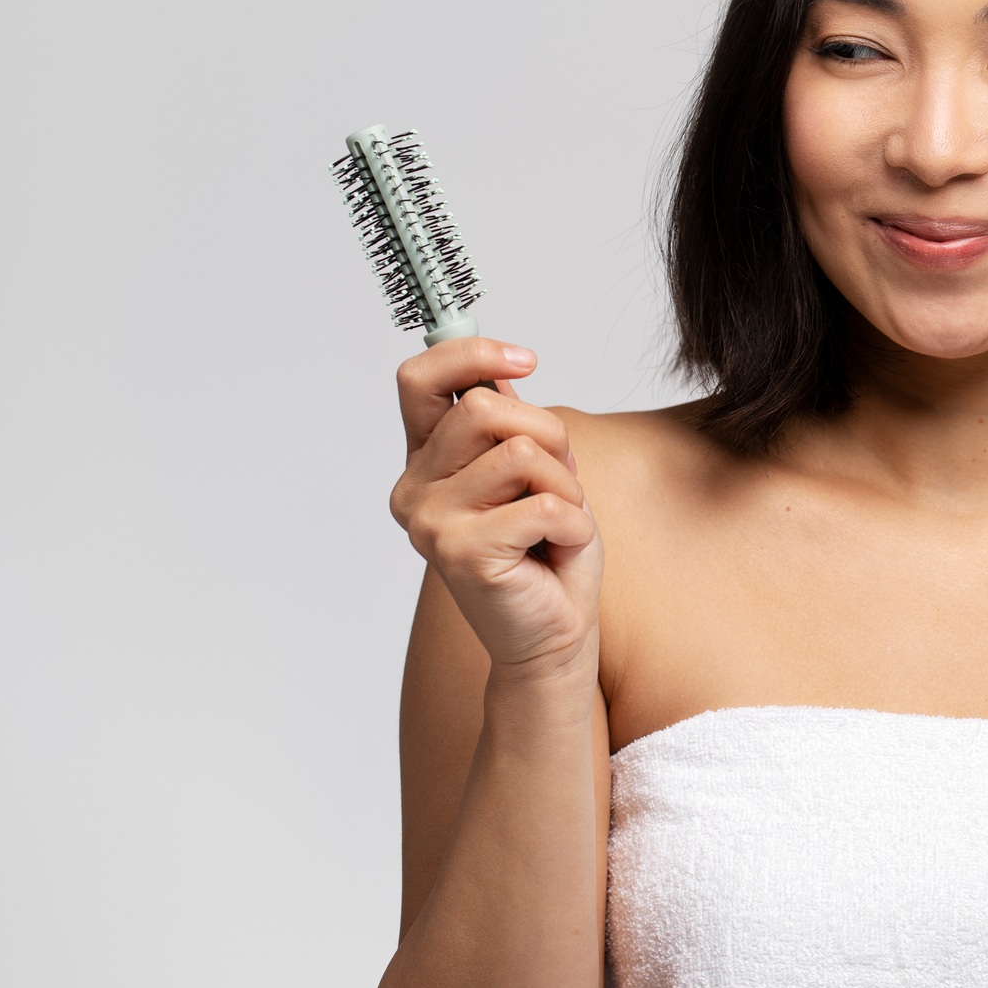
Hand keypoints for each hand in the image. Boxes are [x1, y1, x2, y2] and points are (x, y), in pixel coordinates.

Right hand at [387, 337, 603, 682]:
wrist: (553, 634)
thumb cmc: (548, 551)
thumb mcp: (536, 470)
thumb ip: (511, 424)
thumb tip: (502, 365)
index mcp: (426, 461)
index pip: (420, 379)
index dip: (471, 353)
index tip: (525, 359)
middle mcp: (415, 488)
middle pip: (485, 407)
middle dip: (547, 434)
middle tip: (558, 480)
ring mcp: (430, 521)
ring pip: (520, 452)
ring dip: (564, 484)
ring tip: (557, 522)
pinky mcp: (460, 552)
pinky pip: (544, 504)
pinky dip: (573, 523)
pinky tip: (557, 550)